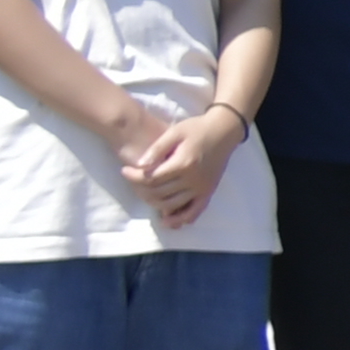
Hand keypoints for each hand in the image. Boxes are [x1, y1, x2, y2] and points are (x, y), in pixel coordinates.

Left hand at [113, 95, 238, 228]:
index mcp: (183, 164)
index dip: (133, 176)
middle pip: (159, 194)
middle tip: (132, 181)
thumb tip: (139, 166)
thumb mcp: (174, 132)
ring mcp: (202, 189)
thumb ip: (156, 149)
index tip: (124, 170)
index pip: (151, 178)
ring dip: (154, 203)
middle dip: (140, 189)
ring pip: (172, 205)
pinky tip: (166, 220)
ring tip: (145, 193)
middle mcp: (193, 180)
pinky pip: (194, 212)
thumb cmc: (197, 128)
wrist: (224, 131)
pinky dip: (179, 219)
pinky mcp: (209, 192)